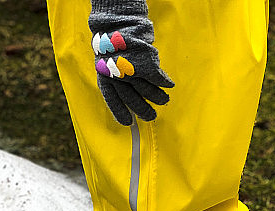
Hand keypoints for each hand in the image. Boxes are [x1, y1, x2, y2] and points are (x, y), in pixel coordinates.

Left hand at [88, 1, 173, 125]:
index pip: (113, 100)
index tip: (128, 123)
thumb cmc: (114, 42)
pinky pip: (158, 79)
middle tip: (151, 116)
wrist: (118, 22)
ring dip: (158, 97)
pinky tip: (169, 85)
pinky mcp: (145, 65)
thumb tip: (128, 96)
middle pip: (133, 100)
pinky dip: (165, 83)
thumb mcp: (107, 61)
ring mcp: (132, 72)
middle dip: (144, 111)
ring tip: (163, 100)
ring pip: (148, 91)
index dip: (120, 112)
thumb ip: (115, 78)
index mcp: (105, 77)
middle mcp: (117, 77)